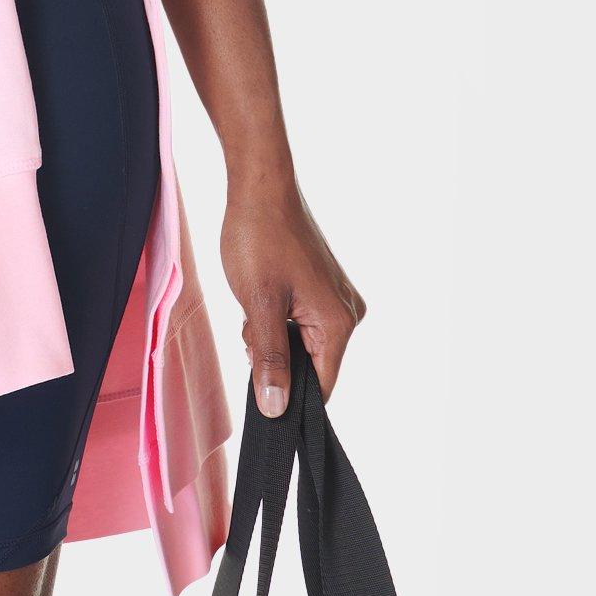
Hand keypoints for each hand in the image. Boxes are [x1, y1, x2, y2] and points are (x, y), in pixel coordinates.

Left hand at [217, 181, 364, 413]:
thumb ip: (269, 360)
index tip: (259, 389)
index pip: (320, 386)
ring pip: (299, 344)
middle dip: (273, 358)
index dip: (288, 396)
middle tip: (249, 327)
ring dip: (270, 337)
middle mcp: (347, 314)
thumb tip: (276, 408)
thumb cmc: (259, 239)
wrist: (260, 187)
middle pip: (309, 365)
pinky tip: (260, 297)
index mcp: (339, 323)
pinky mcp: (322, 287)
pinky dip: (274, 319)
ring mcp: (335, 299)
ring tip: (254, 305)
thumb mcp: (258, 306)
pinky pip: (299, 323)